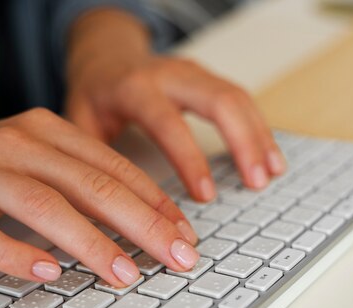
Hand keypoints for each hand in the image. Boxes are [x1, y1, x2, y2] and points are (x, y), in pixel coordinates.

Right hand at [0, 108, 198, 285]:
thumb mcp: (43, 164)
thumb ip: (88, 186)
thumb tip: (149, 225)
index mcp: (49, 131)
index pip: (115, 168)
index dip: (156, 203)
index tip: (186, 235)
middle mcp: (16, 144)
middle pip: (91, 186)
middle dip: (142, 225)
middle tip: (177, 258)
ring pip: (44, 206)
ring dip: (91, 244)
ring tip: (125, 275)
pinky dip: (17, 254)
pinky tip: (48, 273)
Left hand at [65, 9, 285, 201]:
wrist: (106, 55)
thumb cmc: (95, 92)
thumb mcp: (79, 121)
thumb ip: (92, 158)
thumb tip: (106, 207)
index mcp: (135, 87)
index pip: (168, 122)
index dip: (189, 159)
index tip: (206, 194)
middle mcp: (170, 74)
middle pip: (219, 100)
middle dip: (243, 142)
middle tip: (256, 182)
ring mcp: (194, 73)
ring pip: (237, 97)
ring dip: (260, 136)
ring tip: (273, 172)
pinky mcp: (208, 79)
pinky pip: (242, 99)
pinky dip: (260, 127)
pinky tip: (270, 155)